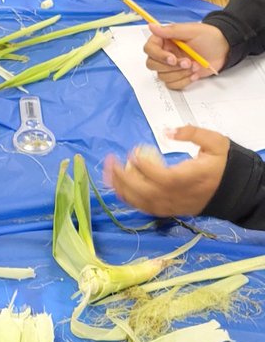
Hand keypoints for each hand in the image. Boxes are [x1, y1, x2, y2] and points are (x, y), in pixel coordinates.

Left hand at [105, 129, 229, 217]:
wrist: (234, 191)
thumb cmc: (222, 164)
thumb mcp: (216, 143)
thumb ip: (193, 133)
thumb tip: (167, 131)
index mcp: (192, 179)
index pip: (164, 177)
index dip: (145, 167)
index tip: (132, 152)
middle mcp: (180, 196)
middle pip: (147, 192)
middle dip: (124, 177)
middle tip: (111, 160)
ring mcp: (173, 206)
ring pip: (143, 202)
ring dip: (122, 188)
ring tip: (107, 172)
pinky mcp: (169, 210)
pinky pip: (145, 208)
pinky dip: (129, 199)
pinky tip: (117, 186)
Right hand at [143, 21, 228, 88]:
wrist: (224, 49)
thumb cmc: (209, 37)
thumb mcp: (191, 31)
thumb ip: (170, 30)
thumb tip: (151, 26)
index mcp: (164, 41)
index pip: (149, 49)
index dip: (158, 56)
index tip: (172, 58)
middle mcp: (164, 53)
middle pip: (152, 64)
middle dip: (171, 67)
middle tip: (188, 63)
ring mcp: (170, 66)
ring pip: (162, 76)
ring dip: (180, 73)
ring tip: (195, 66)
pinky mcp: (178, 76)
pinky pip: (172, 84)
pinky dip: (183, 81)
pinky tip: (194, 74)